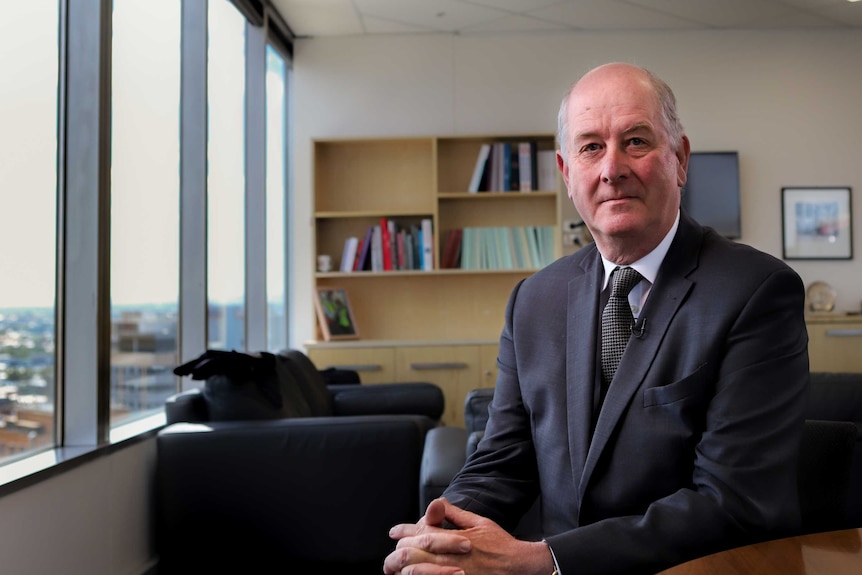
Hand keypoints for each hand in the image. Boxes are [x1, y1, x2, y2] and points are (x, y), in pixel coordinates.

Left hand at [384, 498, 554, 574]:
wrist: (518, 565)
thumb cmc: (499, 543)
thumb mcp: (478, 522)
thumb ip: (454, 514)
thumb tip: (438, 502)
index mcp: (454, 538)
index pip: (420, 533)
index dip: (404, 532)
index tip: (394, 532)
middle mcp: (450, 557)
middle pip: (413, 554)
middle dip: (399, 552)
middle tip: (392, 553)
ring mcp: (453, 573)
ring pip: (418, 572)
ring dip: (404, 569)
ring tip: (394, 568)